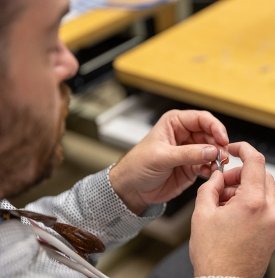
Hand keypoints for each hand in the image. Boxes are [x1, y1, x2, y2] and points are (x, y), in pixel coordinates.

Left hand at [110, 110, 228, 213]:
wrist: (133, 187)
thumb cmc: (138, 165)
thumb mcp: (161, 157)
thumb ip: (188, 154)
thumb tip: (212, 150)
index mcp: (174, 123)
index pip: (201, 119)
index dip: (215, 127)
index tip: (222, 139)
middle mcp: (184, 135)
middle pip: (210, 134)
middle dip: (218, 145)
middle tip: (223, 156)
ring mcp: (189, 151)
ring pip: (212, 150)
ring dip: (217, 157)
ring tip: (218, 166)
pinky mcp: (191, 166)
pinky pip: (208, 164)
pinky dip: (212, 168)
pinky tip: (210, 172)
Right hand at [190, 142, 274, 277]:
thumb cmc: (214, 253)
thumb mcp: (202, 212)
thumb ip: (210, 186)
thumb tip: (217, 176)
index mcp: (254, 204)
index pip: (255, 162)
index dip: (243, 149)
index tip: (234, 148)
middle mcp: (271, 212)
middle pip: (261, 175)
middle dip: (239, 174)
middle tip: (221, 182)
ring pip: (264, 189)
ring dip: (243, 187)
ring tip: (222, 200)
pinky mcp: (273, 230)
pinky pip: (265, 203)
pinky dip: (249, 199)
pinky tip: (230, 209)